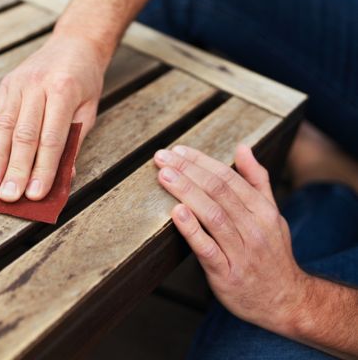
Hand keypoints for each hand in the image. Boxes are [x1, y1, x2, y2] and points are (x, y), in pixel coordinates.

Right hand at [0, 34, 107, 201]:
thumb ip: (74, 141)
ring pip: (4, 125)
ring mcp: (18, 83)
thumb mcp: (89, 110)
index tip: (35, 194)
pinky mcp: (6, 85)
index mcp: (64, 91)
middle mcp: (38, 85)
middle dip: (15, 169)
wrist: (74, 43)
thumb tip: (62, 176)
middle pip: (24, 134)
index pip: (51, 138)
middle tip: (8, 196)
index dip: (43, 169)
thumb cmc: (84, 81)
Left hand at [153, 144, 311, 334]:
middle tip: (162, 158)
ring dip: (187, 192)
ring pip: (213, 216)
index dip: (201, 162)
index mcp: (263, 211)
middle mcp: (254, 228)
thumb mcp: (272, 215)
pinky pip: (208, 249)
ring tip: (164, 176)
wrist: (286, 301)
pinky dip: (192, 230)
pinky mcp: (227, 275)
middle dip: (188, 171)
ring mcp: (241, 252)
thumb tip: (243, 147)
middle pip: (218, 192)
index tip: (178, 151)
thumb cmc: (272, 254)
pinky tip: (177, 213)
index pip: (228, 178)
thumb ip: (256, 180)